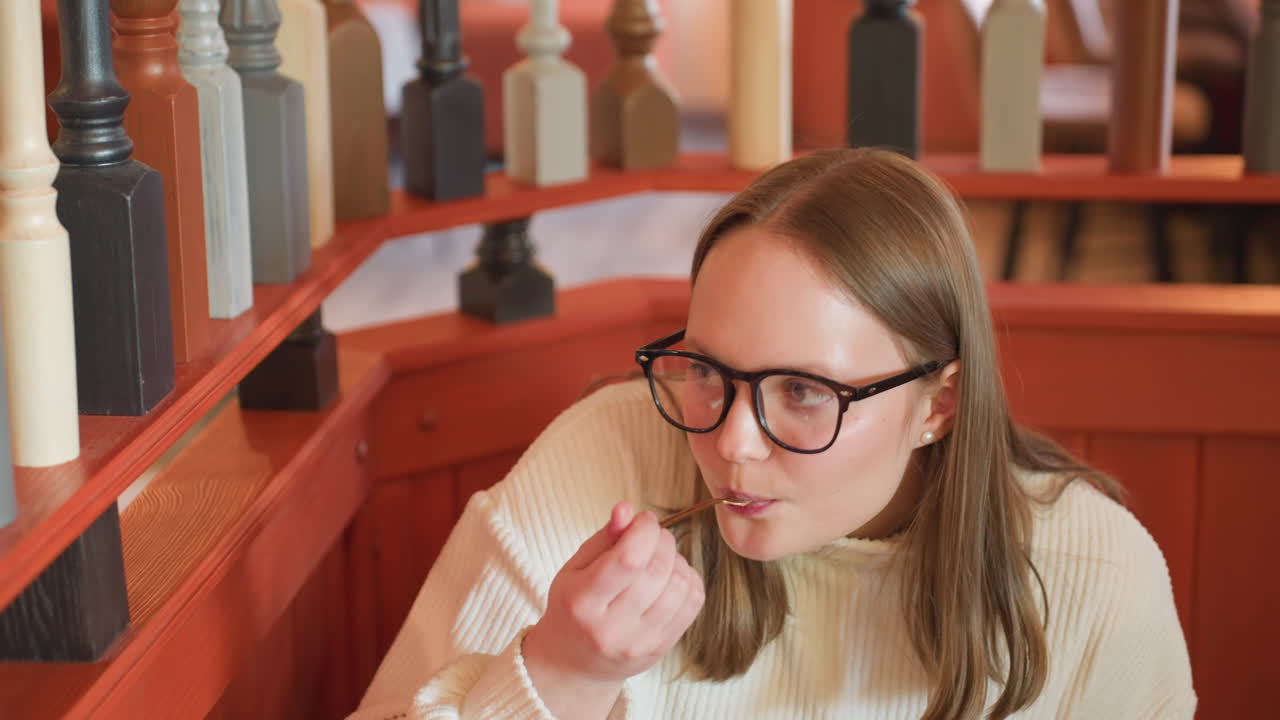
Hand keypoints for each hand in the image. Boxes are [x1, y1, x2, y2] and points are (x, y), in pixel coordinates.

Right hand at [523, 501, 704, 707]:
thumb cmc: (573, 608)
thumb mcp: (575, 569)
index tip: (643, 520)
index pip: (629, 559)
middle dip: (661, 540)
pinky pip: (693, 603)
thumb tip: (627, 509)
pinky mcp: (662, 649)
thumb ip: (603, 538)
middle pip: (657, 570)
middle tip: (651, 535)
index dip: (644, 530)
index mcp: (582, 603)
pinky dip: (689, 578)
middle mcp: (611, 628)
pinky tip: (671, 575)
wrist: (574, 665)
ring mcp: (640, 643)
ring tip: (659, 557)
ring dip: (676, 559)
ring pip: (679, 586)